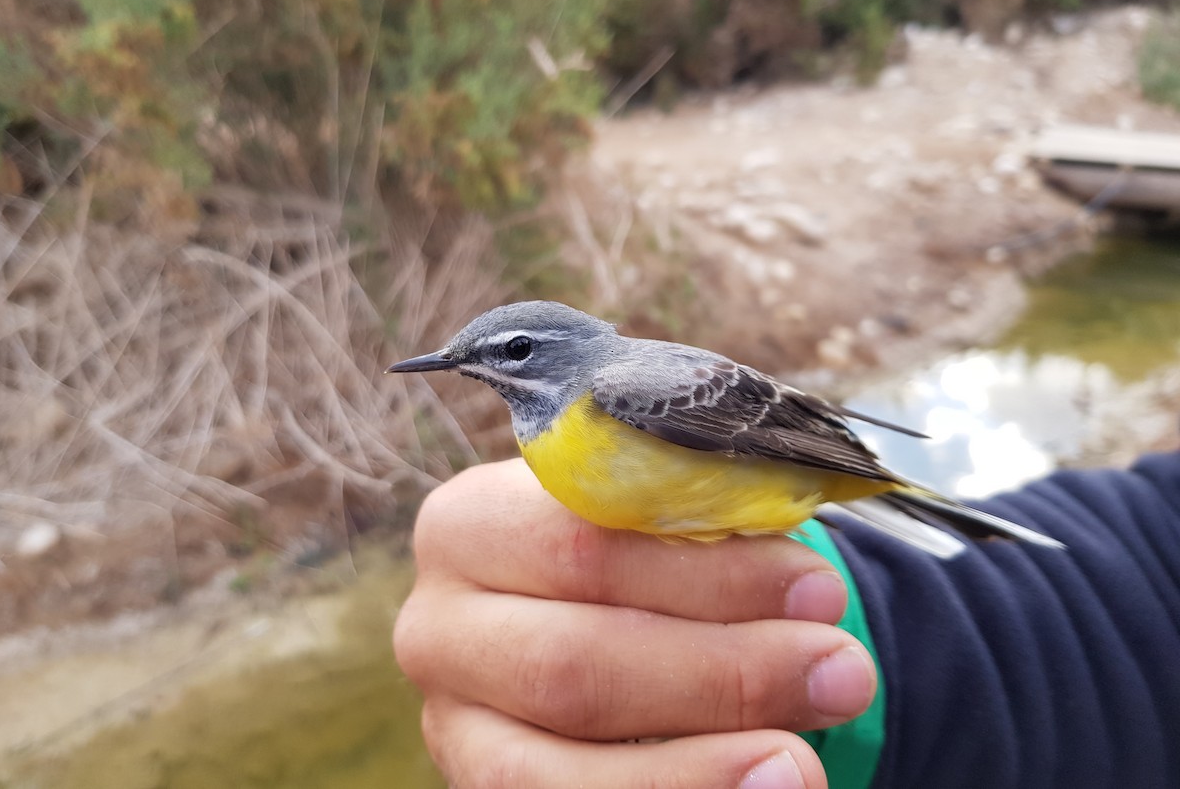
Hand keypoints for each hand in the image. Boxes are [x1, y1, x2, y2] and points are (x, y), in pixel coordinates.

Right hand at [394, 459, 876, 788]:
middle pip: (572, 663)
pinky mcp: (479, 788)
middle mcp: (438, 627)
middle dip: (720, 675)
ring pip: (554, 772)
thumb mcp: (657, 517)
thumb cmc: (638, 550)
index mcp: (468, 524)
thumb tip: (804, 585)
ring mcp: (450, 724)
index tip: (820, 592)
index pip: (580, 546)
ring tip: (802, 763)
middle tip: (842, 671)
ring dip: (694, 770)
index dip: (705, 576)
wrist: (594, 613)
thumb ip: (702, 527)